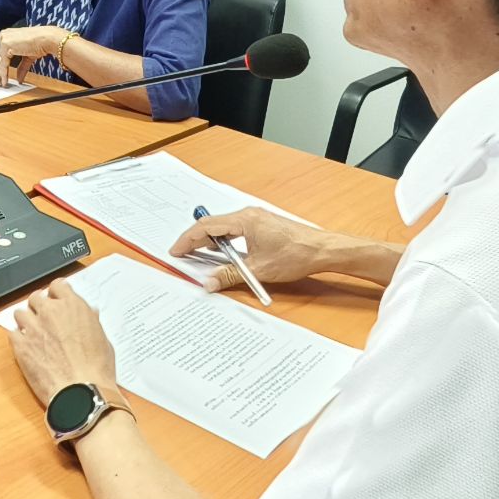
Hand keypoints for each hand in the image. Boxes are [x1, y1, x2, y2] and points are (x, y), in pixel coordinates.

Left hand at [0, 26, 68, 87]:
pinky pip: (3, 63)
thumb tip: (19, 79)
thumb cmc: (40, 44)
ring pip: (0, 61)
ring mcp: (4, 40)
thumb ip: (22, 67)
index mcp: (9, 35)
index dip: (0, 67)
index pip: (2, 54)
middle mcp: (4, 36)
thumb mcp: (28, 57)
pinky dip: (4, 73)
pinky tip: (4, 81)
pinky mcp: (5, 45)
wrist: (47, 39)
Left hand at [8, 279, 118, 408]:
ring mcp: (33, 327)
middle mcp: (50, 312)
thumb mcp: (102, 339)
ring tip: (32, 332)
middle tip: (43, 317)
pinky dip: (17, 338)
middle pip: (36, 298)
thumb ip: (92, 322)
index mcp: (72, 306)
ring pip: (20, 313)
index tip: (55, 298)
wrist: (81, 391)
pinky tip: (25, 347)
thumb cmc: (96, 369)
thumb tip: (91, 313)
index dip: (56, 292)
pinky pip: (12, 333)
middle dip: (39, 306)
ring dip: (26, 321)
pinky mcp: (20, 345)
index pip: (57, 286)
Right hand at [169, 209, 335, 287]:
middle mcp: (249, 215)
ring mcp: (256, 219)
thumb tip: (210, 282)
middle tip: (181, 254)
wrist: (322, 250)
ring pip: (224, 228)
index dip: (188, 239)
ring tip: (197, 254)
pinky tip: (222, 253)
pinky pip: (235, 230)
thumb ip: (231, 275)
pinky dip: (224, 241)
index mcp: (245, 220)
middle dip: (195, 240)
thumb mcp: (259, 269)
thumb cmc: (296, 254)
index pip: (207, 227)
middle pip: (213, 225)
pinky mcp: (263, 226)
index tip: (176, 250)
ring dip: (210, 241)